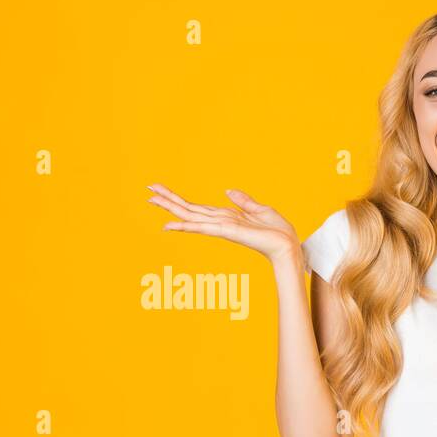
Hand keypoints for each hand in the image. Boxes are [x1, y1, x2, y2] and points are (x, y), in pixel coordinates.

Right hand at [146, 183, 299, 263]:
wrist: (288, 245)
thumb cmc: (277, 231)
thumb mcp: (260, 209)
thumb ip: (243, 200)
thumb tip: (228, 191)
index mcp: (226, 217)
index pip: (198, 207)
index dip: (180, 199)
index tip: (163, 191)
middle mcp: (219, 222)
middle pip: (188, 210)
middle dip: (168, 200)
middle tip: (148, 191)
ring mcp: (221, 228)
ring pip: (190, 216)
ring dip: (170, 208)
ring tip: (151, 199)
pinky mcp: (226, 232)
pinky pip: (201, 227)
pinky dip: (185, 226)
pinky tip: (169, 225)